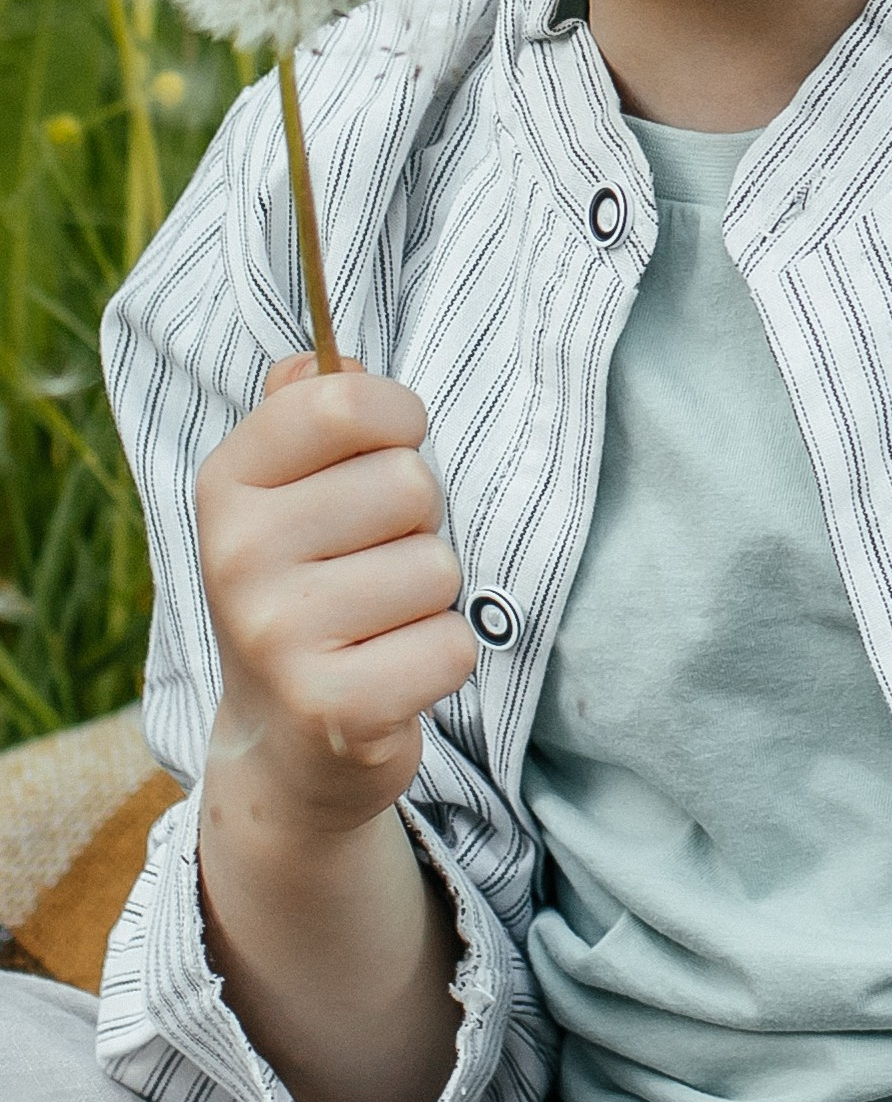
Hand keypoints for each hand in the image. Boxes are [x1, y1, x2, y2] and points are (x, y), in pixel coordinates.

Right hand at [197, 355, 477, 842]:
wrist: (283, 744)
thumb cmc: (307, 589)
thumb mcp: (286, 495)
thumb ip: (306, 414)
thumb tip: (327, 357)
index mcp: (228, 483)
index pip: (343, 402)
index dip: (398, 419)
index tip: (389, 450)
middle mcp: (237, 556)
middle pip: (409, 483)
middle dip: (418, 522)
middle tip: (374, 562)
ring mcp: (278, 637)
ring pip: (438, 566)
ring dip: (431, 596)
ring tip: (379, 621)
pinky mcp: (335, 708)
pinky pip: (453, 644)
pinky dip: (442, 659)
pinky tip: (392, 673)